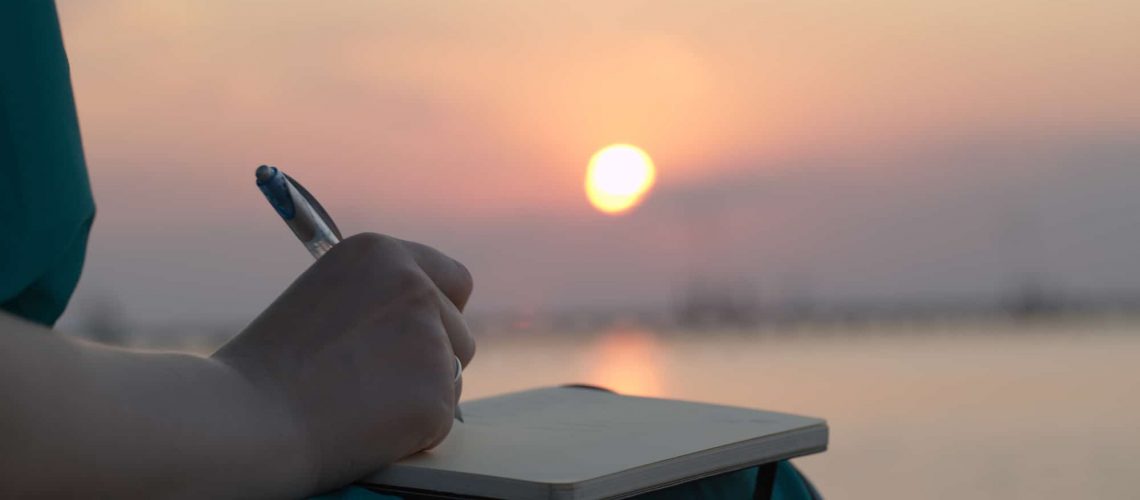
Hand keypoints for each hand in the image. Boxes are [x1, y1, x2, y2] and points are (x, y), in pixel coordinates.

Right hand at [212, 233, 474, 492]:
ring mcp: (431, 339)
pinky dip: (412, 431)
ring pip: (453, 376)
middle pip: (459, 332)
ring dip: (420, 393)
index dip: (441, 311)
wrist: (246, 421)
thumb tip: (423, 322)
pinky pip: (440, 418)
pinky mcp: (437, 394)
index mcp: (382, 254)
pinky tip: (364, 426)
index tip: (427, 334)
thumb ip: (378, 301)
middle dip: (432, 359)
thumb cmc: (269, 370)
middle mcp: (415, 286)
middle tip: (376, 383)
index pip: (453, 280)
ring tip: (358, 402)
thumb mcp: (324, 300)